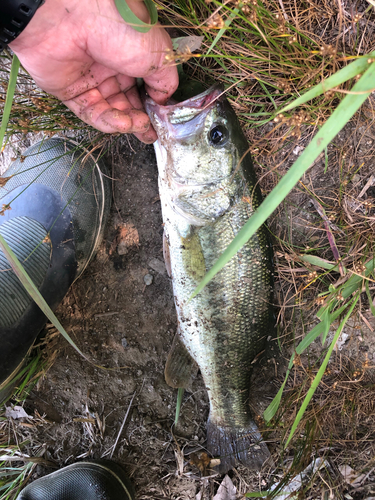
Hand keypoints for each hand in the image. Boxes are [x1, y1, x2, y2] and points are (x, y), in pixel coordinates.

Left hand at [9, 0, 177, 142]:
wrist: (74, 17)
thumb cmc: (121, 27)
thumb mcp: (158, 54)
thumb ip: (165, 82)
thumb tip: (162, 102)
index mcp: (132, 54)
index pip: (145, 86)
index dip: (153, 105)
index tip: (162, 121)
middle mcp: (110, 65)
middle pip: (128, 101)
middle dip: (141, 120)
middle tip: (151, 133)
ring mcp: (89, 78)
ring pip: (110, 110)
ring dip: (126, 122)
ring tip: (138, 126)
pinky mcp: (68, 90)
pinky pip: (90, 112)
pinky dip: (107, 121)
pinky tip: (122, 124)